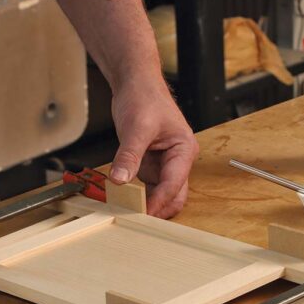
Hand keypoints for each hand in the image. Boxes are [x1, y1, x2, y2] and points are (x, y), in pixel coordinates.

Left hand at [109, 78, 198, 217]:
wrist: (135, 84)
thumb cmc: (144, 97)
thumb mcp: (135, 127)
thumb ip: (129, 155)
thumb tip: (120, 180)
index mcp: (184, 150)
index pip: (174, 183)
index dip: (158, 201)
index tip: (143, 213)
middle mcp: (177, 160)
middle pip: (173, 195)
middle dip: (158, 208)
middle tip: (136, 219)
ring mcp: (163, 165)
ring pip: (160, 195)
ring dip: (147, 205)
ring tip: (128, 213)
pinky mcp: (150, 165)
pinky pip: (147, 187)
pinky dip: (137, 196)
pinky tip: (124, 202)